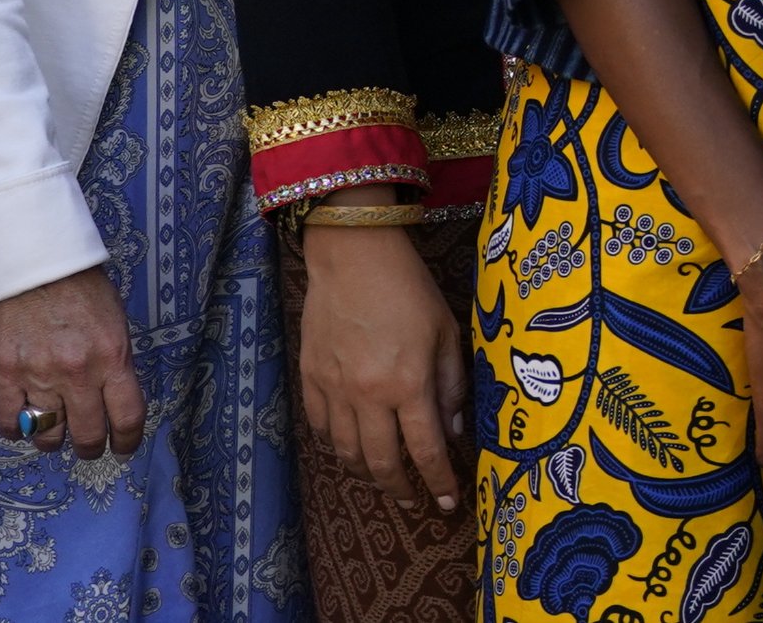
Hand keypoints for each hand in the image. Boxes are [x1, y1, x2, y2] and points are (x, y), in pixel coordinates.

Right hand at [0, 264, 142, 458]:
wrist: (33, 265)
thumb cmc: (81, 288)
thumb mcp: (114, 322)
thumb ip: (114, 361)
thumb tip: (112, 396)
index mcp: (113, 358)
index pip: (127, 416)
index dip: (127, 440)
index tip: (123, 448)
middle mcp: (78, 374)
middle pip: (87, 433)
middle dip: (91, 447)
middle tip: (89, 447)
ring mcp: (38, 377)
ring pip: (47, 434)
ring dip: (53, 441)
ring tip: (55, 436)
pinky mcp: (3, 375)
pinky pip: (8, 422)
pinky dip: (15, 430)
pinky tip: (21, 426)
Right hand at [299, 217, 469, 511]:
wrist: (353, 258)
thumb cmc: (410, 290)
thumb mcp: (447, 332)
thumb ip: (451, 384)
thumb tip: (452, 431)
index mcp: (408, 383)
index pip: (425, 449)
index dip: (438, 481)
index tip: (449, 502)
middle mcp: (367, 395)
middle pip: (381, 462)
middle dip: (400, 489)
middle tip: (414, 503)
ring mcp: (334, 390)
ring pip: (347, 453)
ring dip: (367, 475)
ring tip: (385, 482)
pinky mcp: (310, 380)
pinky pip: (322, 429)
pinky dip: (337, 448)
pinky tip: (351, 452)